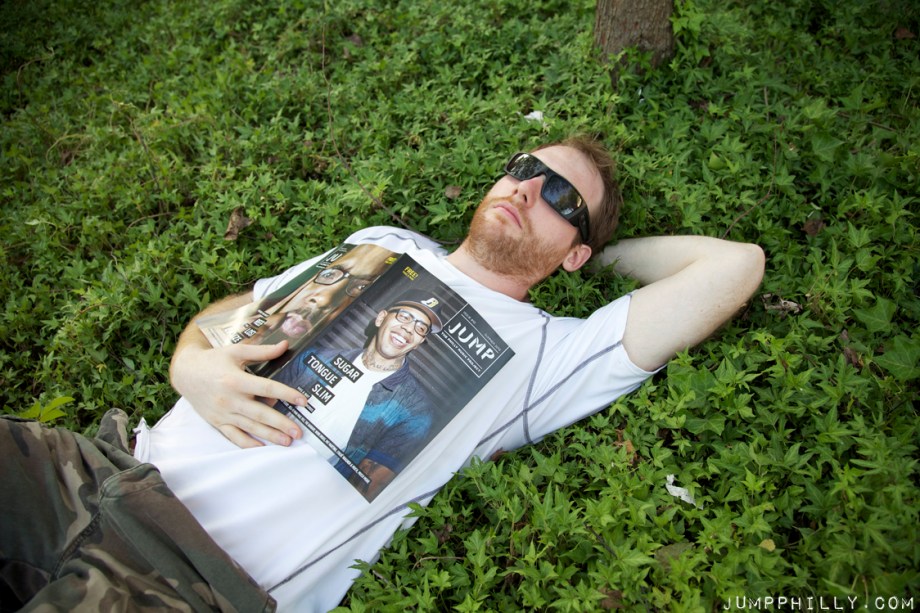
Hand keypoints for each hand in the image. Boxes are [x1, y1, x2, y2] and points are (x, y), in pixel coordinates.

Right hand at [171, 340, 307, 447]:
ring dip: (270, 436)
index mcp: (236, 380)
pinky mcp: (217, 422)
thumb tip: (285, 346)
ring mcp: (223, 413)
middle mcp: (230, 399)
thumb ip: (262, 351)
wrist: (185, 373)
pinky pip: (234, 436)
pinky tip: (262, 447)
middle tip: (299, 432)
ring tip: (287, 441)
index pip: (267, 389)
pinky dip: (247, 443)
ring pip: (250, 427)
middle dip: (281, 424)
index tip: (303, 401)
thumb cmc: (213, 360)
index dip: (286, 395)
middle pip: (260, 414)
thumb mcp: (236, 351)